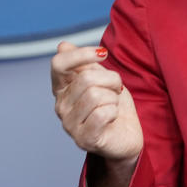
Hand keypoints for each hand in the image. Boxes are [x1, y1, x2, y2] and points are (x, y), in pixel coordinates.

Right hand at [51, 42, 143, 164]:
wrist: (127, 135)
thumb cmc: (113, 104)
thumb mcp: (101, 78)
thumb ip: (84, 64)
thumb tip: (62, 46)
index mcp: (61, 88)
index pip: (59, 64)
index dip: (82, 54)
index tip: (103, 54)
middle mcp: (60, 106)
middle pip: (86, 78)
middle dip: (110, 80)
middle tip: (116, 89)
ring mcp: (70, 125)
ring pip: (96, 95)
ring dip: (114, 97)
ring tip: (114, 105)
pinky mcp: (84, 140)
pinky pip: (103, 113)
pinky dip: (114, 112)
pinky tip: (112, 118)